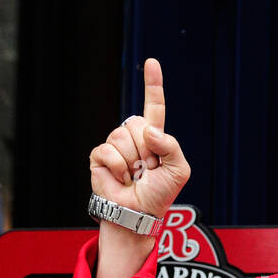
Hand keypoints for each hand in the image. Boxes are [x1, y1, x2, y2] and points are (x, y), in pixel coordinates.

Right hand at [88, 57, 190, 217]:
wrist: (138, 214)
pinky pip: (109, 150)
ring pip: (123, 137)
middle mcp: (134, 136)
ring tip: (134, 176)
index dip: (153, 84)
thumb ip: (171, 146)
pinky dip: (119, 167)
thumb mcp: (178, 170)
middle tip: (147, 170)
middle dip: (146, 149)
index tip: (151, 62)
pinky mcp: (100, 156)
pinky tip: (121, 179)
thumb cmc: (159, 194)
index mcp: (154, 136)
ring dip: (132, 161)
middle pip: (138, 124)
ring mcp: (115, 144)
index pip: (154, 106)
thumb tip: (149, 130)